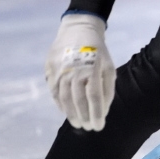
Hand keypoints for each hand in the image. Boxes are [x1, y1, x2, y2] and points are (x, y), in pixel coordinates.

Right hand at [44, 13, 115, 129]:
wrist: (78, 30)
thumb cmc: (98, 51)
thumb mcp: (109, 66)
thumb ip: (107, 89)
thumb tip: (103, 110)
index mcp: (92, 70)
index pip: (94, 98)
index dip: (96, 114)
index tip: (98, 126)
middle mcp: (74, 71)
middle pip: (78, 100)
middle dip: (84, 117)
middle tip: (88, 128)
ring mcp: (60, 71)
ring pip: (64, 98)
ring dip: (71, 114)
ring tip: (78, 123)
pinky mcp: (50, 70)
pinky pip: (54, 91)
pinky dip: (60, 104)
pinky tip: (66, 111)